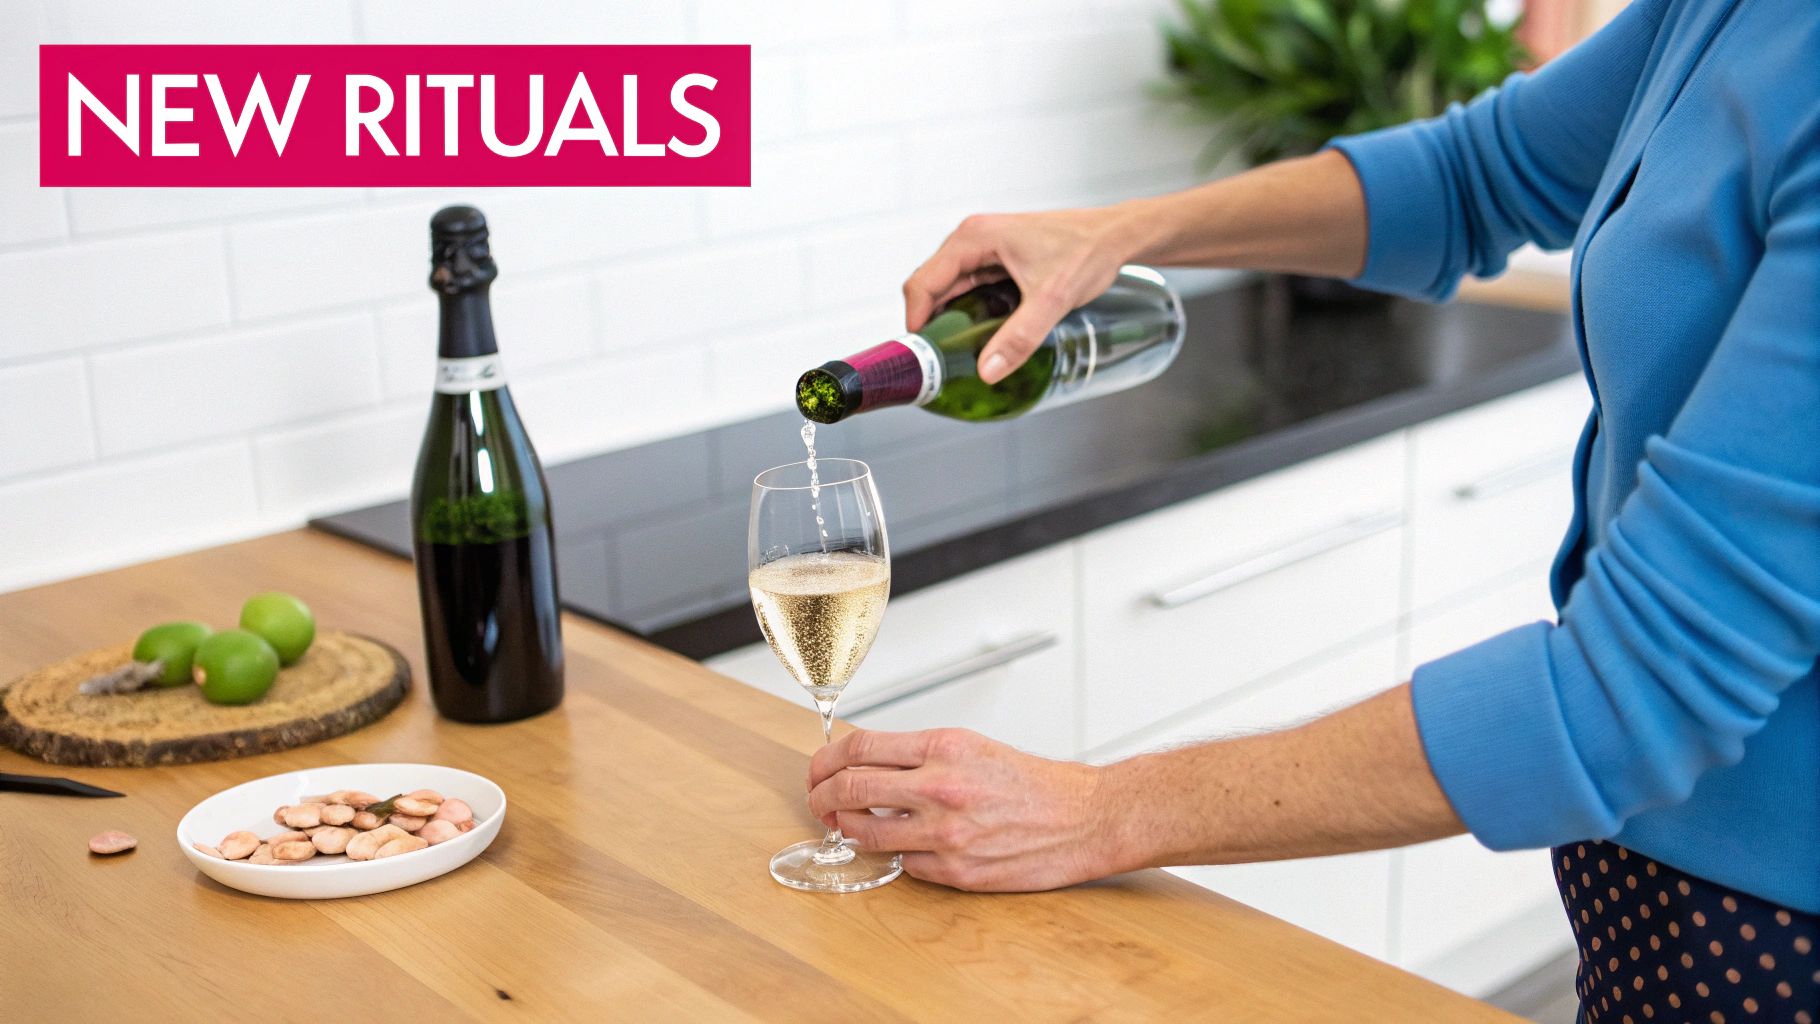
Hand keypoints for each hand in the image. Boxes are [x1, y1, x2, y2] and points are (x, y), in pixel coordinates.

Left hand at [806, 727, 1122, 891]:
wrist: (1085, 818)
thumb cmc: (1035, 783)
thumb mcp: (972, 747)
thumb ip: (919, 756)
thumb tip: (866, 765)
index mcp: (944, 748)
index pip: (860, 748)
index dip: (827, 760)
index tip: (819, 769)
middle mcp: (941, 788)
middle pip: (851, 789)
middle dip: (822, 795)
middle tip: (818, 799)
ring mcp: (946, 834)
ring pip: (866, 833)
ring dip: (848, 829)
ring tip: (848, 825)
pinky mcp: (956, 871)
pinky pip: (902, 864)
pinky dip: (894, 854)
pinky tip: (900, 846)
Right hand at [903, 208, 1136, 384]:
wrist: (1116, 236)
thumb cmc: (1087, 251)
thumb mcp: (1052, 299)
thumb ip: (1019, 337)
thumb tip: (987, 371)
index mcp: (975, 238)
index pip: (924, 281)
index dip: (916, 319)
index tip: (923, 353)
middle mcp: (973, 238)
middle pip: (931, 286)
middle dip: (930, 322)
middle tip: (939, 360)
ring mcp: (984, 248)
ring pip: (949, 289)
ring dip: (948, 318)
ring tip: (956, 352)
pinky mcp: (997, 258)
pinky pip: (969, 287)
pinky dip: (967, 311)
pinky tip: (978, 334)